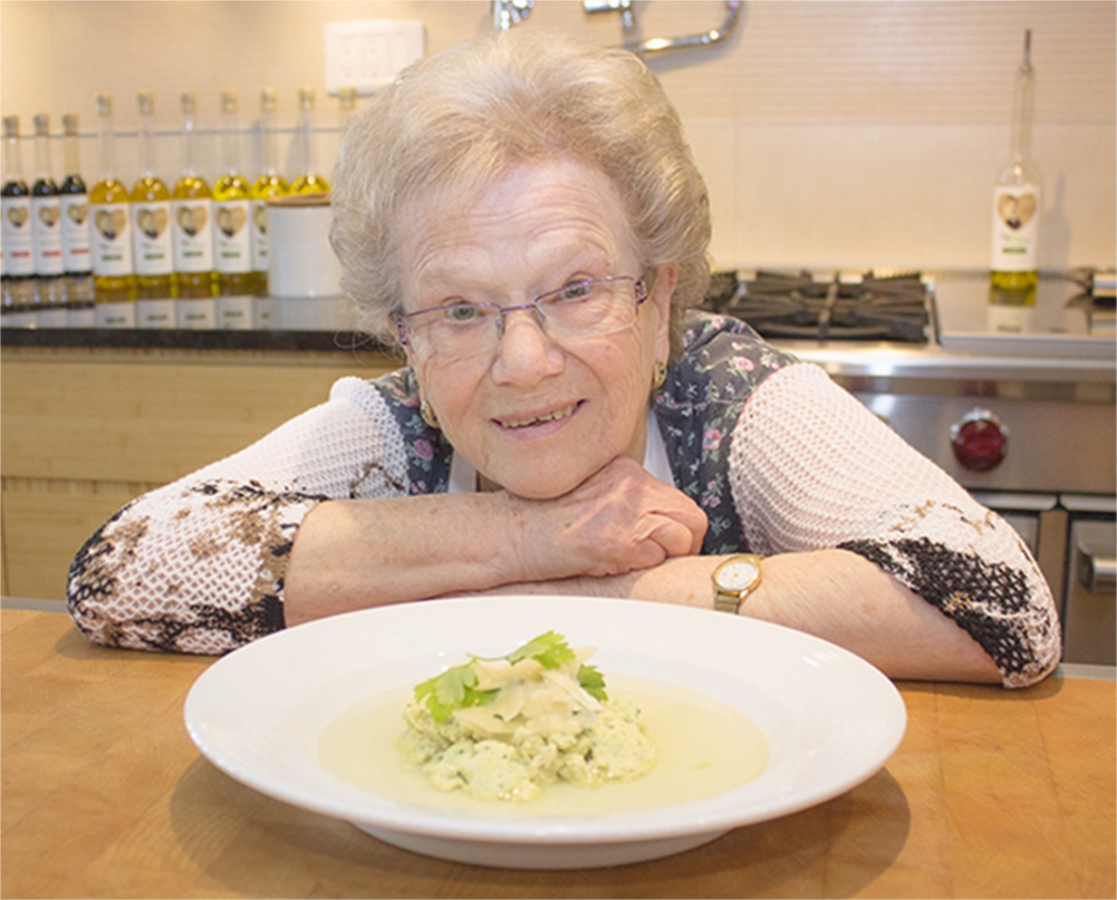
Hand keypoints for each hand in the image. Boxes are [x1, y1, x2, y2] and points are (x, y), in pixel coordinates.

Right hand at [509, 457, 707, 580]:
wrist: (508, 534)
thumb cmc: (539, 524)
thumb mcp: (591, 500)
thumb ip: (626, 506)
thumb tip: (660, 530)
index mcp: (623, 472)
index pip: (676, 500)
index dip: (677, 528)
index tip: (666, 544)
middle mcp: (629, 485)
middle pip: (691, 515)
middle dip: (684, 543)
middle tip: (662, 559)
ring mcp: (626, 510)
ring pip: (683, 536)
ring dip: (665, 557)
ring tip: (633, 562)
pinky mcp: (619, 540)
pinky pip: (658, 558)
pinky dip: (643, 568)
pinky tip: (613, 565)